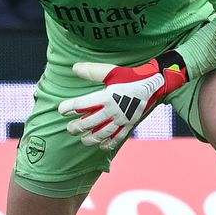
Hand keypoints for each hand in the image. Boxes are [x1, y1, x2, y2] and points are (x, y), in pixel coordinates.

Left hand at [58, 57, 187, 150]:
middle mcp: (113, 110)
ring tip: (82, 139)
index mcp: (106, 96)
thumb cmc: (130, 76)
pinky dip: (109, 143)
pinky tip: (101, 146)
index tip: (61, 110)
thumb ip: (92, 71)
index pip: (82, 104)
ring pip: (102, 133)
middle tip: (69, 128)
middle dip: (77, 127)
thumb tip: (74, 68)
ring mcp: (121, 119)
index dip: (69, 108)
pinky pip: (118, 137)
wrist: (153, 84)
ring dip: (90, 138)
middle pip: (89, 122)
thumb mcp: (112, 71)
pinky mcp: (129, 124)